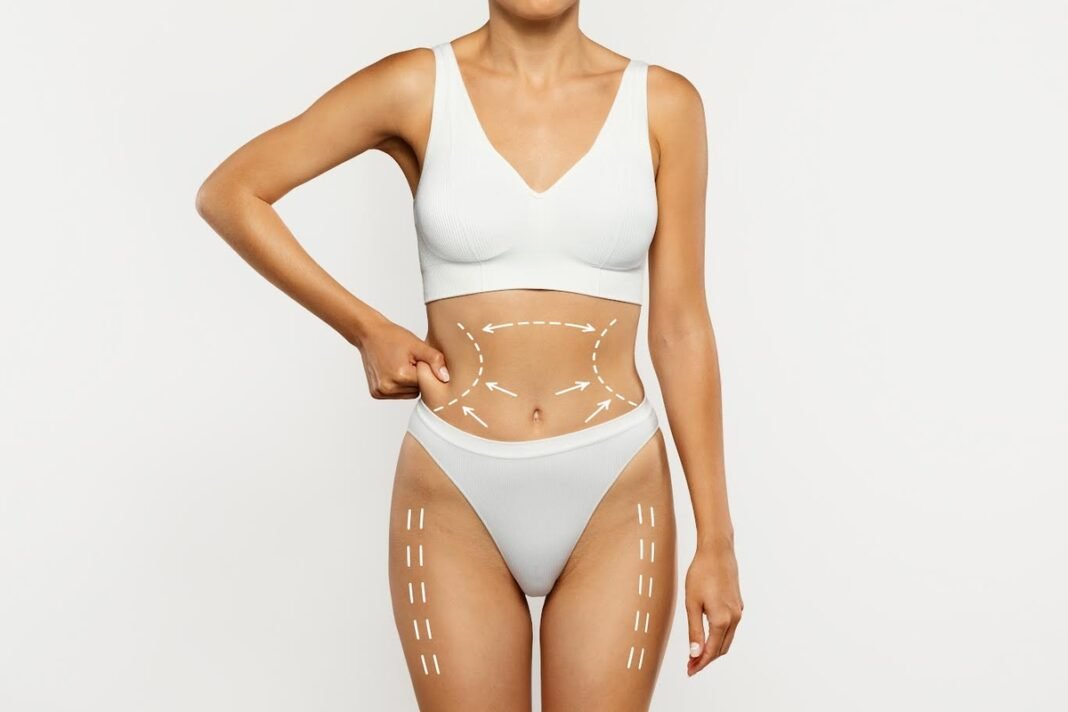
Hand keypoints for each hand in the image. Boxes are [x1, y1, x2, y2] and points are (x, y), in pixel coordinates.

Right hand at [356, 317, 449, 398]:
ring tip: (400, 365)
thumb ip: (435, 360)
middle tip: (408, 360)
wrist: (369, 334)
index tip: (418, 359)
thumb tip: (446, 378)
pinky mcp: (376, 393)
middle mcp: (388, 387)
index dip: (425, 369)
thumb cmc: (392, 337)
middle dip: (417, 377)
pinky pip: (397, 393)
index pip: (426, 382)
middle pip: (417, 390)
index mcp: (400, 376)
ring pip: (409, 393)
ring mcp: (381, 392)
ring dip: (409, 382)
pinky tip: (393, 370)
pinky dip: (399, 384)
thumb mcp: (417, 344)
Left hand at [685, 543, 742, 675]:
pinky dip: (719, 636)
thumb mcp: (692, 603)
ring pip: (727, 639)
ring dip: (713, 649)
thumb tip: (695, 653)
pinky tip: (708, 635)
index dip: (700, 663)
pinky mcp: (738, 604)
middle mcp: (734, 618)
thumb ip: (694, 631)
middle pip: (721, 649)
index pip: (711, 651)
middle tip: (691, 665)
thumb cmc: (701, 574)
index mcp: (722, 620)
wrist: (717, 551)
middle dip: (706, 659)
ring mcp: (738, 611)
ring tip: (697, 653)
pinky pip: (730, 628)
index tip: (689, 670)